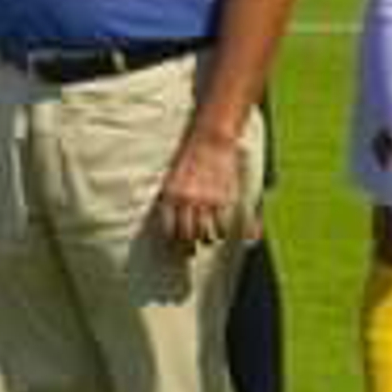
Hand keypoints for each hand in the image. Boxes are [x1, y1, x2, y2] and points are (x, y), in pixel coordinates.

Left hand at [150, 127, 251, 251]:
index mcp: (170, 194)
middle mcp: (186, 200)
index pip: (169, 228)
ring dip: (206, 240)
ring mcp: (205, 201)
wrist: (210, 140)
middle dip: (188, 247)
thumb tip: (168, 219)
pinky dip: (222, 232)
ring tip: (207, 240)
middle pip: (186, 236)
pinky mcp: (222, 199)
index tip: (174, 246)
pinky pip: (222, 225)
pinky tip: (221, 232)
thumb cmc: (189, 157)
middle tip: (190, 251)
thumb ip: (170, 197)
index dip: (172, 241)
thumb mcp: (172, 176)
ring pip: (205, 234)